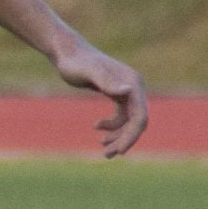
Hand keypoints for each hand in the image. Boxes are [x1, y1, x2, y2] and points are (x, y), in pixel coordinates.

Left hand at [54, 40, 147, 157]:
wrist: (67, 53)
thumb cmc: (76, 63)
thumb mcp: (89, 73)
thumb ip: (107, 82)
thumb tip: (128, 91)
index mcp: (133, 84)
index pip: (140, 116)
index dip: (131, 136)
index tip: (119, 151)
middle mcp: (134, 87)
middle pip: (136, 121)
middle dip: (123, 140)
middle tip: (106, 155)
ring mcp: (126, 90)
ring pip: (129, 121)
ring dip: (118, 136)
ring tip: (101, 147)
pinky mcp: (116, 93)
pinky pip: (121, 115)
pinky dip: (112, 126)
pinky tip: (96, 127)